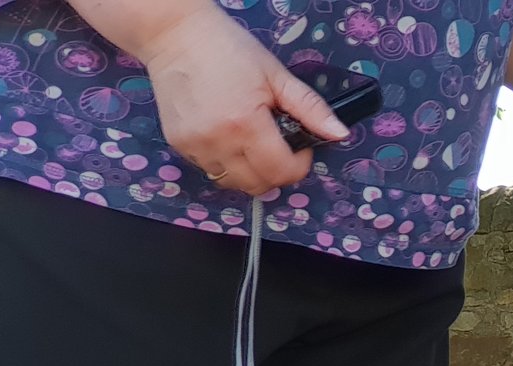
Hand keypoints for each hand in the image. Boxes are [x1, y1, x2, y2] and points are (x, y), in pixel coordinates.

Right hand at [137, 7, 346, 195]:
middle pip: (258, 185)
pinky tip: (228, 136)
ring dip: (250, 171)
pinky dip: (226, 162)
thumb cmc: (226, 48)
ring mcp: (195, 145)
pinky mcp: (179, 144)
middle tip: (279, 148)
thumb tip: (340, 133)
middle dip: (276, 173)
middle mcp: (217, 140)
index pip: (281, 172)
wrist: (172, 33)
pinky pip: (210, 168)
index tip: (299, 148)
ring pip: (233, 182)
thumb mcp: (276, 74)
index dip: (298, 165)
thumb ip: (310, 108)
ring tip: (251, 141)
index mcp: (245, 123)